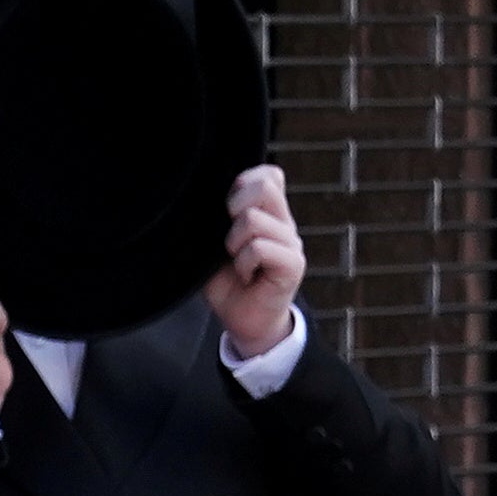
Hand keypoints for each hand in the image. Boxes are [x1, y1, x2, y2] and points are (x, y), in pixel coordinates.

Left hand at [202, 164, 302, 360]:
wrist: (243, 321)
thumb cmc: (227, 281)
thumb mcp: (214, 243)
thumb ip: (216, 218)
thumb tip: (203, 197)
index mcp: (269, 213)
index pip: (269, 174)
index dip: (244, 183)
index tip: (228, 212)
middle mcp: (284, 223)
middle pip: (264, 187)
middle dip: (235, 208)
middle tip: (230, 238)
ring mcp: (291, 243)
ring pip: (254, 220)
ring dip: (234, 244)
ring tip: (237, 262)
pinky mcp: (293, 265)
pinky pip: (260, 248)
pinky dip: (243, 263)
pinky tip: (245, 276)